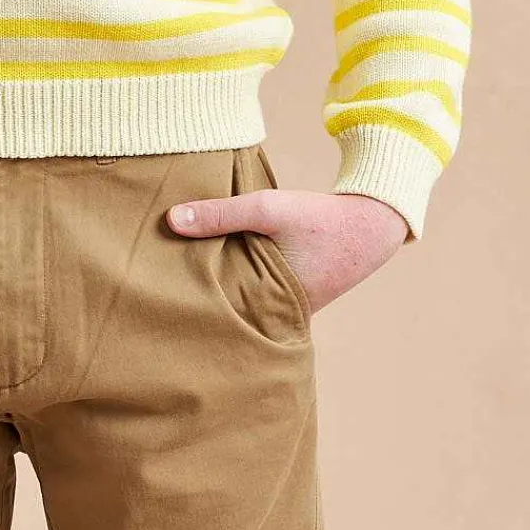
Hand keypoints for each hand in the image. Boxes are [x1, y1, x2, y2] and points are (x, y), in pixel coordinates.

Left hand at [165, 182, 413, 314]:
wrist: (372, 225)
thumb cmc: (319, 218)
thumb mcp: (268, 208)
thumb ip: (221, 214)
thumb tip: (170, 220)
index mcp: (271, 307)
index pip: (218, 320)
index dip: (189, 314)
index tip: (158, 306)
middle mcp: (278, 317)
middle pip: (226, 316)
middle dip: (199, 307)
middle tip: (157, 299)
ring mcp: (285, 310)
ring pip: (241, 305)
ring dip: (218, 294)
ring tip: (176, 286)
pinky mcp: (289, 297)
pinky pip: (255, 295)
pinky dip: (238, 285)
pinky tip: (212, 271)